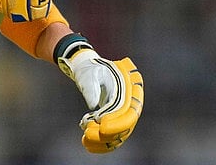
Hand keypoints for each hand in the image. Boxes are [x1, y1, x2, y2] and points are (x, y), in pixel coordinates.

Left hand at [55, 34, 143, 152]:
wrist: (88, 71)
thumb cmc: (90, 71)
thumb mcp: (90, 75)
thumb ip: (92, 88)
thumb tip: (94, 106)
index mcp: (131, 90)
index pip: (131, 112)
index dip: (119, 122)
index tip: (101, 124)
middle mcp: (131, 105)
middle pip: (126, 127)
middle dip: (108, 135)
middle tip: (87, 133)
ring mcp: (123, 115)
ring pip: (119, 137)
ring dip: (102, 142)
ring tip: (84, 137)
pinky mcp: (114, 123)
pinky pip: (111, 140)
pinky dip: (100, 145)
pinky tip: (87, 143)